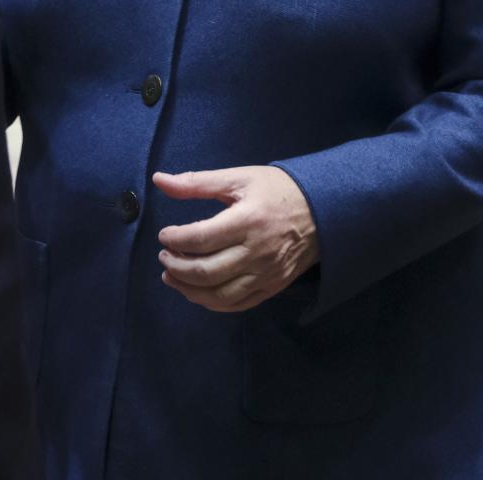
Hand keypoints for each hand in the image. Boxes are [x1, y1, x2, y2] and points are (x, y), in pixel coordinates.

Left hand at [154, 166, 318, 312]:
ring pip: (219, 295)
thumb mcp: (239, 178)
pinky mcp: (272, 288)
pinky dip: (211, 303)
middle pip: (206, 271)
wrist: (323, 209)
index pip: (201, 238)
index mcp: (248, 220)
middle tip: (164, 257)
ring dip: (188, 289)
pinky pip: (236, 305)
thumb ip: (197, 182)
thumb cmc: (277, 190)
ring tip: (172, 276)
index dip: (175, 239)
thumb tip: (159, 180)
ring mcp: (266, 274)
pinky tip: (196, 291)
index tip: (164, 235)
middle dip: (176, 267)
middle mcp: (257, 252)